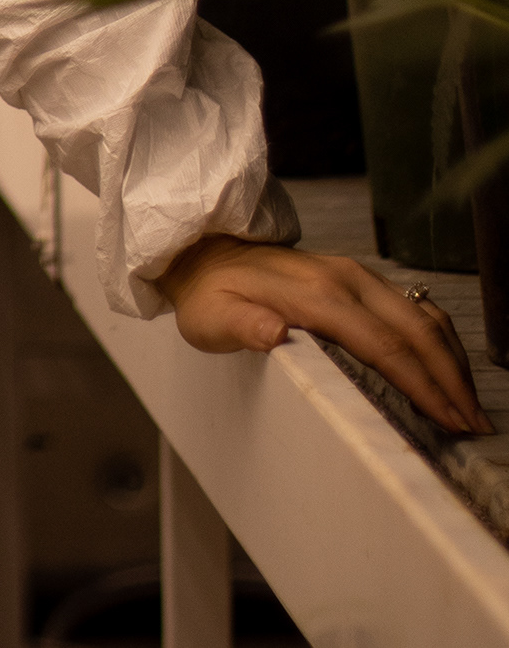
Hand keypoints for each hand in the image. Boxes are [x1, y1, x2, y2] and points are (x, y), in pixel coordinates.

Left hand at [158, 234, 490, 436]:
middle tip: (474, 424)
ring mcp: (355, 274)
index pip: (383, 345)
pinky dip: (437, 339)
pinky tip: (446, 368)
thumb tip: (273, 332)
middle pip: (416, 330)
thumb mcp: (211, 318)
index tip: (448, 420)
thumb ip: (242, 325)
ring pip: (421, 316)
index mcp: (315, 293)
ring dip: (451, 360)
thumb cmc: (209, 296)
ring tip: (469, 405)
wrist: (205, 254)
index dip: (420, 385)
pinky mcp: (358, 277)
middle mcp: (345, 277)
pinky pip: (411, 306)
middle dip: (451, 379)